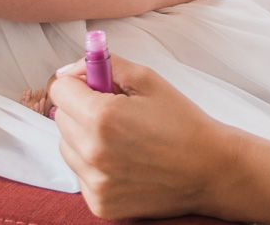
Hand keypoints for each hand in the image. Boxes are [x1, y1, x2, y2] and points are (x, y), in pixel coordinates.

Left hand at [52, 57, 238, 220]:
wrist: (209, 169)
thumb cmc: (181, 122)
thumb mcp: (147, 79)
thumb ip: (105, 66)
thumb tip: (69, 70)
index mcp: (102, 117)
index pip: (60, 90)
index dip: (79, 83)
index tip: (96, 86)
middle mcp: (92, 152)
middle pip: (61, 118)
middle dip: (81, 109)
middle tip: (116, 112)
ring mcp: (95, 182)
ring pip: (67, 148)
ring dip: (84, 139)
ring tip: (121, 139)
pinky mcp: (100, 204)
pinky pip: (80, 175)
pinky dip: (94, 166)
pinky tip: (124, 162)